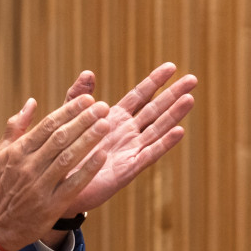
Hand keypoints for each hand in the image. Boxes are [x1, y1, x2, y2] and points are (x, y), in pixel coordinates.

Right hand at [0, 94, 112, 250]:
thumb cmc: (0, 187)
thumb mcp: (1, 154)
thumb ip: (16, 126)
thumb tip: (32, 102)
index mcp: (18, 151)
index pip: (48, 125)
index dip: (69, 110)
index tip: (88, 99)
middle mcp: (29, 166)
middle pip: (60, 138)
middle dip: (83, 120)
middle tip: (103, 107)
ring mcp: (40, 186)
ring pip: (68, 158)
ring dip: (89, 140)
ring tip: (106, 125)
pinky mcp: (51, 205)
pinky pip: (73, 184)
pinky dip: (88, 169)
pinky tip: (102, 156)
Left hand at [64, 63, 196, 213]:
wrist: (56, 185)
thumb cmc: (63, 152)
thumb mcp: (68, 119)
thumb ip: (77, 97)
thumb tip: (88, 72)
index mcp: (114, 119)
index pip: (139, 95)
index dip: (155, 81)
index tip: (172, 66)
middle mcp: (127, 133)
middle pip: (154, 109)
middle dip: (173, 94)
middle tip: (193, 78)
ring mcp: (130, 151)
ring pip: (157, 130)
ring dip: (173, 115)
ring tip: (189, 98)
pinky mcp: (128, 169)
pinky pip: (149, 154)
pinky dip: (164, 143)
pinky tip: (179, 131)